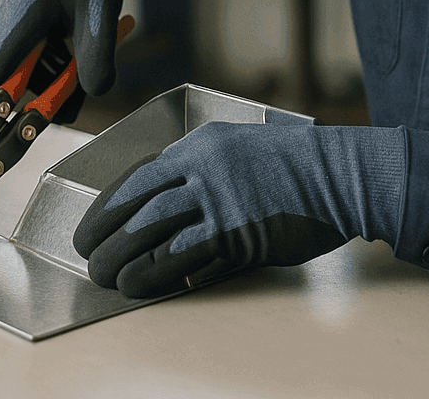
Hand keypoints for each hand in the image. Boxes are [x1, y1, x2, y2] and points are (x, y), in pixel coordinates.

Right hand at [0, 0, 133, 116]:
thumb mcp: (102, 11)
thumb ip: (99, 55)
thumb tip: (95, 93)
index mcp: (18, 12)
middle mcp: (3, 13)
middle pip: (16, 72)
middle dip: (44, 92)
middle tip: (73, 106)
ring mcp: (5, 12)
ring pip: (23, 61)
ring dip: (51, 74)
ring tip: (86, 69)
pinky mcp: (13, 12)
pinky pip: (27, 47)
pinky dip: (49, 57)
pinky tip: (74, 52)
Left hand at [73, 121, 407, 297]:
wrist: (341, 176)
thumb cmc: (298, 167)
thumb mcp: (243, 149)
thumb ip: (206, 170)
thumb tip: (172, 204)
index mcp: (202, 145)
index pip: (140, 174)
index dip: (110, 202)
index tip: (93, 222)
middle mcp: (203, 167)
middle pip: (137, 202)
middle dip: (104, 230)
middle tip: (87, 252)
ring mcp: (219, 199)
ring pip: (150, 228)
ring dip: (120, 255)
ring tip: (103, 274)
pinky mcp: (236, 231)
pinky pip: (181, 254)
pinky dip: (153, 271)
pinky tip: (137, 283)